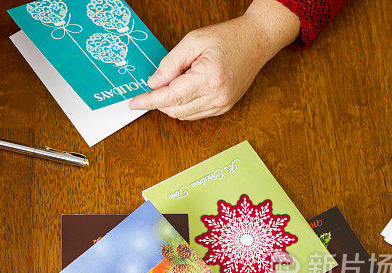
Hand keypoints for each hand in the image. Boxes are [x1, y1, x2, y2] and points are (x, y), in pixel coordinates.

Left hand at [129, 0, 299, 119]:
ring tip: (178, 80)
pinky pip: (195, 114)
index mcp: (209, 78)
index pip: (170, 98)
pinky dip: (184, 106)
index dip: (149, 101)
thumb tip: (154, 83)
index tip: (134, 103)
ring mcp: (222, 105)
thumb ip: (171, 63)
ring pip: (183, 116)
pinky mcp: (223, 108)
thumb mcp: (194, 41)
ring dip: (171, 104)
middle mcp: (216, 97)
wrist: (256, 41)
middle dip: (159, 100)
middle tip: (158, 82)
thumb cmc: (228, 37)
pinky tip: (186, 89)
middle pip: (175, 110)